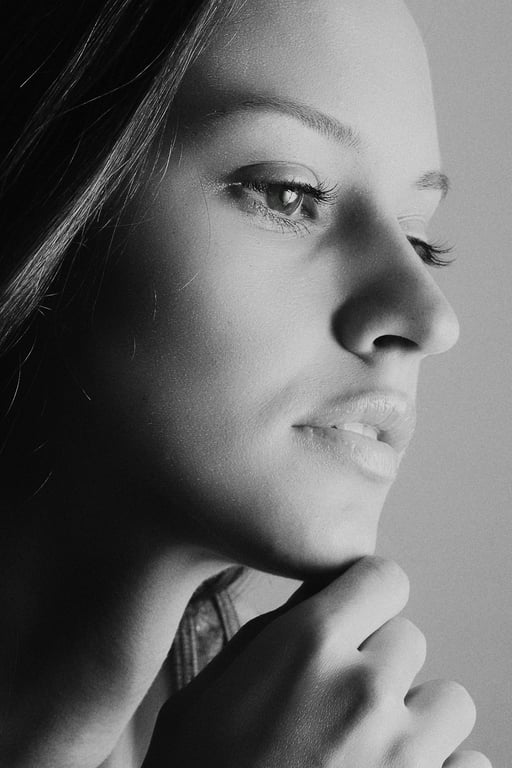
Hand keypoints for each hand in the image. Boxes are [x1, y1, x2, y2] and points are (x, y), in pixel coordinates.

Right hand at [143, 556, 490, 767]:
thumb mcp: (203, 697)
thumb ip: (266, 638)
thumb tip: (313, 602)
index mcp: (307, 647)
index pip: (383, 577)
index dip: (368, 594)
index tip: (356, 616)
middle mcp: (363, 689)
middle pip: (410, 638)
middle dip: (380, 661)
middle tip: (345, 699)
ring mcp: (403, 753)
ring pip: (448, 700)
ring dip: (417, 716)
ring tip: (375, 744)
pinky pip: (470, 763)